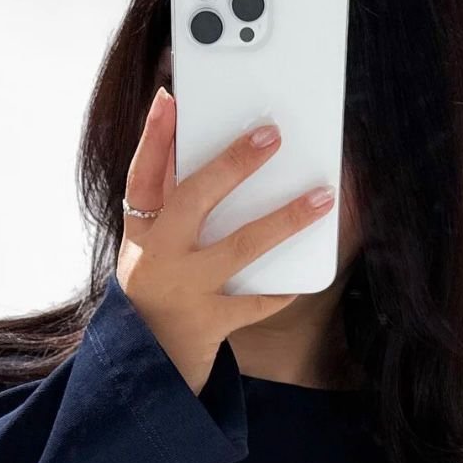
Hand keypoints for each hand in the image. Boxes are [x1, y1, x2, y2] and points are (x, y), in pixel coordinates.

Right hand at [115, 86, 336, 393]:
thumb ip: (168, 201)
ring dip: (283, 219)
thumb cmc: (157, 288)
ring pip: (238, 248)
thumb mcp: (149, 245)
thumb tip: (192, 144)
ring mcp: (183, 291)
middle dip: (232, 165)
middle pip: (193, 201)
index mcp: (141, 232)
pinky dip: (279, 289)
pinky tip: (303, 275)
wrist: (147, 362)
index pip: (142, 176)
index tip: (169, 99)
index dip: (153, 137)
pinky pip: (253, 303)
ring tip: (321, 196)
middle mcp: (157, 258)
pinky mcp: (207, 324)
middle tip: (271, 135)